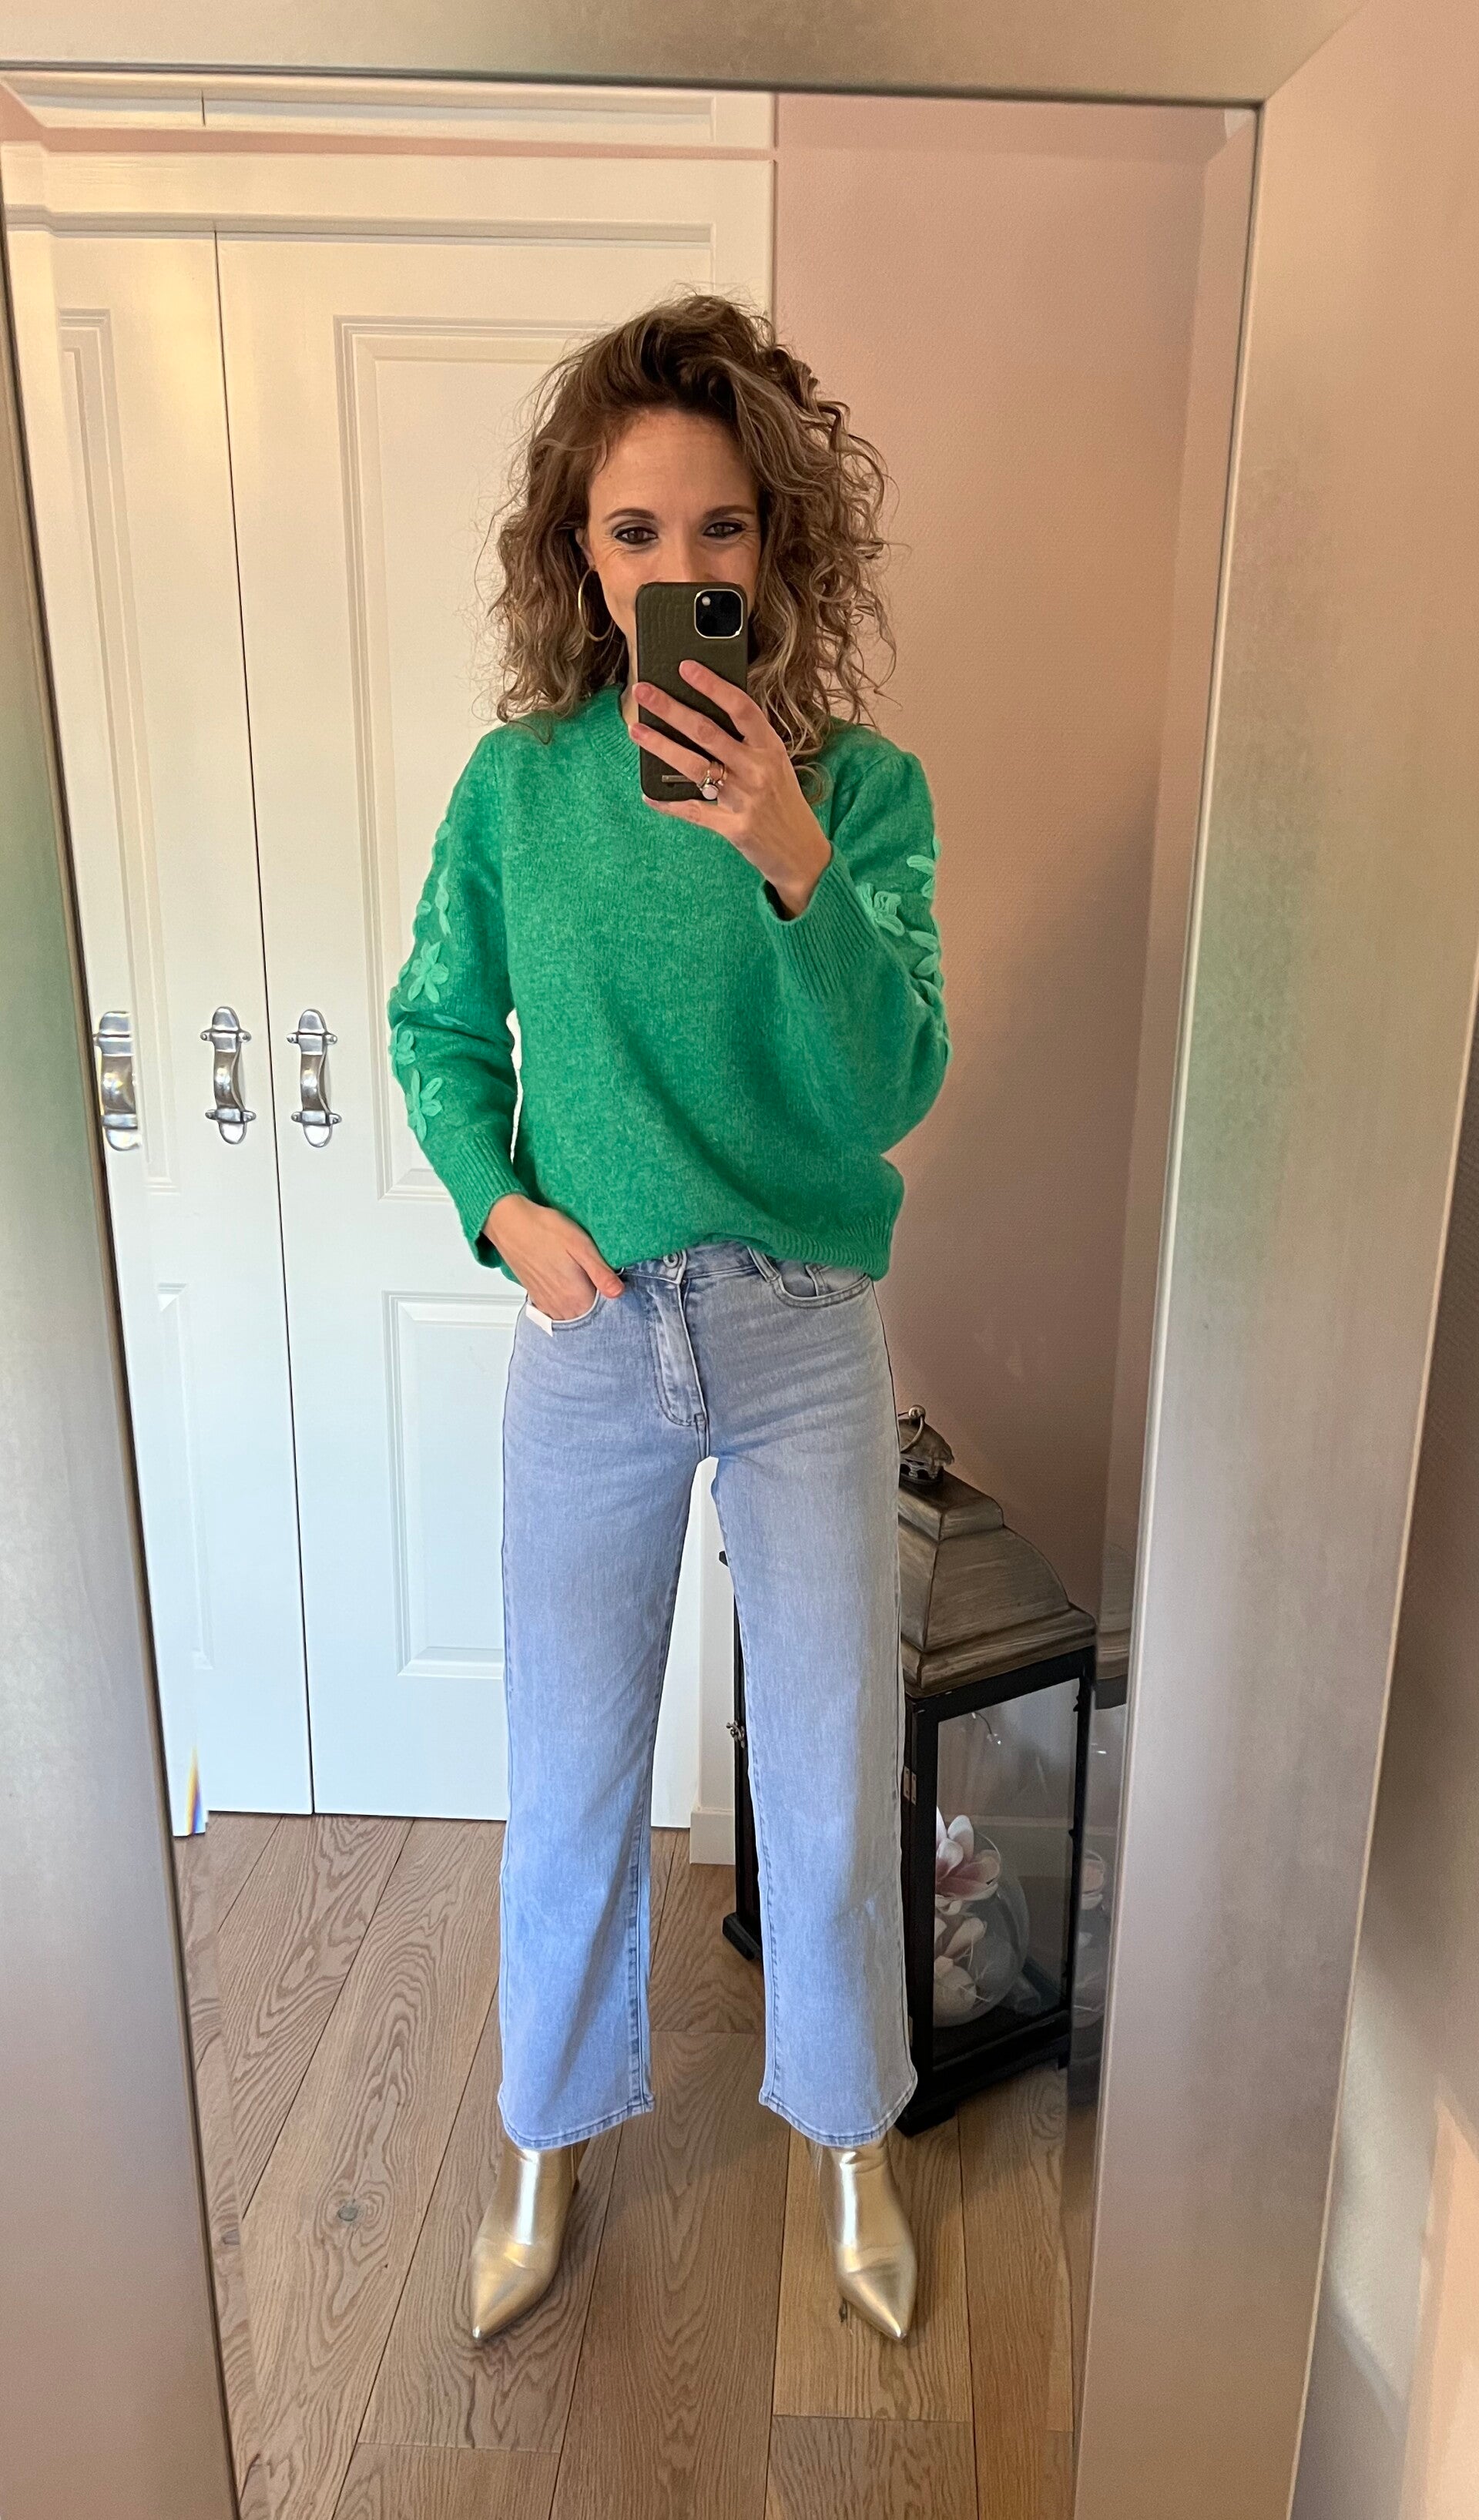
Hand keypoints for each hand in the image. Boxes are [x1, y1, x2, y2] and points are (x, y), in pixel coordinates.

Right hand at [486, 1194, 626, 1317]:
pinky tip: (568, 1288)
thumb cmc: (545, 1230)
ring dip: (582, 1305)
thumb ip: (600, 1273)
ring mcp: (547, 1304)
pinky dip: (567, 1306)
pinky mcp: (537, 1298)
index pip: (605, 1311)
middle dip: (599, 1304)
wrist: (510, 1224)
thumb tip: (618, 1292)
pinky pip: (558, 1312)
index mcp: (576, 1295)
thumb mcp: (581, 1245)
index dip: (613, 1298)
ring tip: (584, 1283)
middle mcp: (561, 1305)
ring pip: (573, 1316)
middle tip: (599, 1279)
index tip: (613, 1282)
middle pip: (589, 1316)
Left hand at [627, 661, 832, 916]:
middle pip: (708, 732)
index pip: (741, 708)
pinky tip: (648, 795)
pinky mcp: (733, 827)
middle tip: (644, 691)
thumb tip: (706, 715)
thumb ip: (749, 742)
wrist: (802, 853)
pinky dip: (668, 803)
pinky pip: (693, 811)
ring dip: (661, 746)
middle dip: (671, 709)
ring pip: (694, 766)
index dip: (713, 685)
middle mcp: (758, 770)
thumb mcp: (776, 765)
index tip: (686, 668)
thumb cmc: (784, 803)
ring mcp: (745, 799)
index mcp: (771, 748)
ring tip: (636, 731)